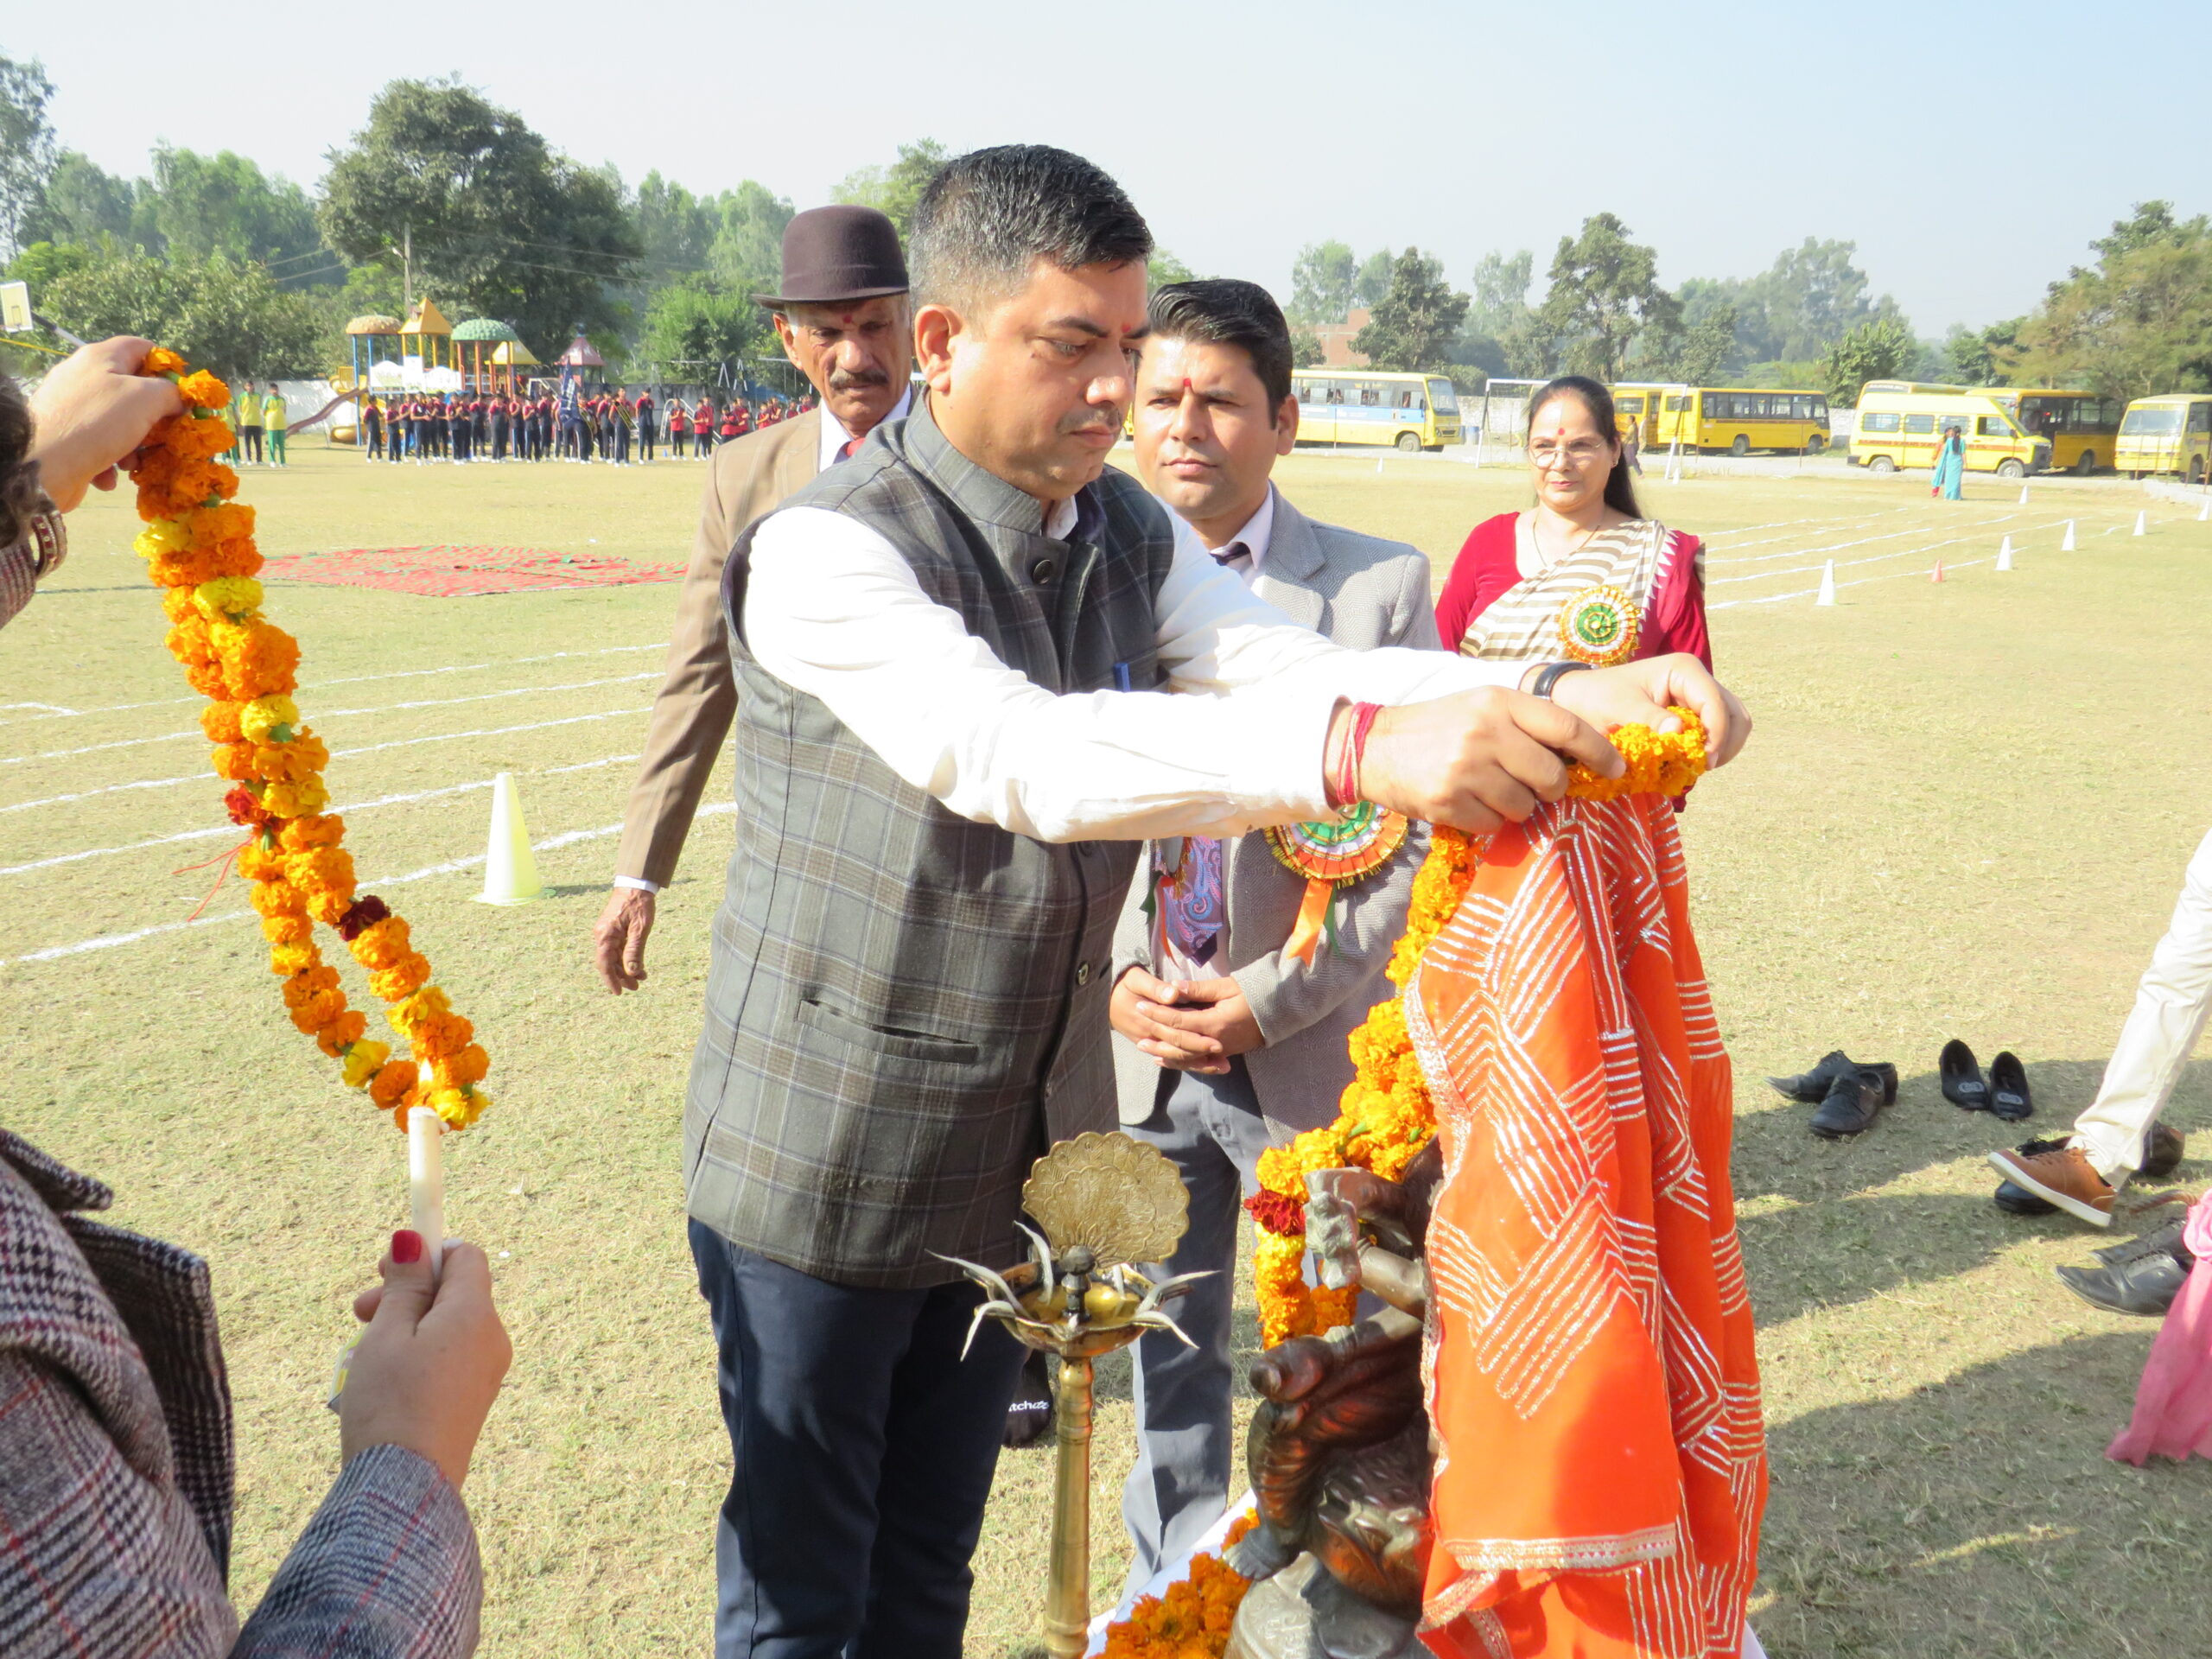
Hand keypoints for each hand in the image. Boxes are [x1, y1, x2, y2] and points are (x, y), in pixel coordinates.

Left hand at [25, 337, 184, 510]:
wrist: (44, 464)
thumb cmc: (98, 422)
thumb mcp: (145, 398)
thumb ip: (169, 393)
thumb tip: (177, 400)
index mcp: (101, 358)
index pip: (142, 348)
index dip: (167, 367)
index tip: (181, 393)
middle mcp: (84, 377)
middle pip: (131, 389)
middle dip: (152, 416)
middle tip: (164, 434)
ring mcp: (73, 407)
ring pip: (117, 421)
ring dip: (133, 445)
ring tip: (132, 463)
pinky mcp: (66, 435)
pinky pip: (99, 444)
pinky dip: (110, 460)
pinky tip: (108, 475)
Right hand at [340, 1232, 510, 1491]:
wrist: (404, 1488)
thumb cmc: (390, 1403)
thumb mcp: (386, 1333)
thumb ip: (403, 1284)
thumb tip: (415, 1240)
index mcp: (477, 1315)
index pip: (466, 1257)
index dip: (428, 1253)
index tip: (384, 1268)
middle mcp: (492, 1340)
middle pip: (454, 1293)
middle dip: (406, 1294)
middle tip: (358, 1312)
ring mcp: (486, 1373)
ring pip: (445, 1328)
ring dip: (404, 1328)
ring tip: (361, 1355)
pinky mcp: (473, 1401)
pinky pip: (447, 1359)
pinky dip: (416, 1357)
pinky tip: (381, 1381)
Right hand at [593, 886, 654, 992]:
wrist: (636, 884)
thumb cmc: (638, 904)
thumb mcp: (640, 929)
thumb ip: (635, 950)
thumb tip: (631, 972)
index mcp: (605, 935)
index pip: (605, 963)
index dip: (611, 980)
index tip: (618, 993)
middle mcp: (602, 935)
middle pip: (609, 962)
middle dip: (622, 977)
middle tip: (636, 988)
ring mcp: (607, 933)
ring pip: (614, 957)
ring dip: (626, 969)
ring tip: (641, 979)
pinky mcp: (613, 930)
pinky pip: (618, 949)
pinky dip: (627, 958)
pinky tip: (638, 966)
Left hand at [1109, 967, 1259, 1073]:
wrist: (1280, 1011)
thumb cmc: (1254, 993)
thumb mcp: (1226, 986)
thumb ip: (1199, 990)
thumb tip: (1173, 989)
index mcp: (1214, 1023)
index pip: (1178, 1021)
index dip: (1157, 1014)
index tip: (1140, 1005)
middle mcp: (1214, 1041)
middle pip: (1177, 1042)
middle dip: (1155, 1034)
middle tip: (1136, 1027)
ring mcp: (1219, 1050)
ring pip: (1184, 1057)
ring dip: (1162, 1052)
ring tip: (1143, 1046)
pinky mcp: (1223, 1053)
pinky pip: (1196, 1062)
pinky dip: (1178, 1062)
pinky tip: (1164, 1059)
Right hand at [1357, 686, 1620, 831]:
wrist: (1373, 746)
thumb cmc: (1440, 725)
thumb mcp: (1483, 706)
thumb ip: (1527, 724)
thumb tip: (1582, 757)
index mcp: (1499, 701)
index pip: (1566, 728)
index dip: (1599, 752)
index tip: (1616, 769)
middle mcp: (1485, 732)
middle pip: (1551, 777)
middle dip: (1551, 789)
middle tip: (1534, 787)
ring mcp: (1465, 768)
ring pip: (1524, 807)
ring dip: (1516, 807)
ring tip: (1489, 790)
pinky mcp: (1447, 801)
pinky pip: (1493, 825)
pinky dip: (1487, 820)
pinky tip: (1467, 802)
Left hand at [1547, 653, 1750, 769]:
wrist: (1582, 698)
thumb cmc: (1598, 697)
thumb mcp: (1620, 708)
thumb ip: (1650, 719)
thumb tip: (1679, 731)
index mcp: (1683, 670)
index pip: (1715, 703)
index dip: (1716, 734)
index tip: (1703, 761)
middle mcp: (1696, 679)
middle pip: (1735, 714)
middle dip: (1725, 742)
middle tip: (1701, 766)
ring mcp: (1697, 696)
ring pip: (1732, 724)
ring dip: (1722, 748)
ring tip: (1696, 766)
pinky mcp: (1692, 713)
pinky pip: (1715, 733)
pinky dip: (1710, 749)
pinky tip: (1690, 761)